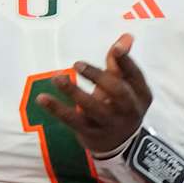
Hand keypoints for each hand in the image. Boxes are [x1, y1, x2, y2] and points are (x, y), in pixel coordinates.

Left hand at [35, 34, 152, 154]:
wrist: (120, 145)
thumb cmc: (120, 106)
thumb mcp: (125, 86)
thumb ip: (120, 62)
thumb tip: (126, 36)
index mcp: (141, 95)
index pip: (135, 75)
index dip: (126, 62)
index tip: (115, 48)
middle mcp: (129, 110)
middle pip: (117, 92)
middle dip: (99, 77)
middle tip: (77, 64)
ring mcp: (110, 124)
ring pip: (92, 108)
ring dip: (73, 92)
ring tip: (57, 78)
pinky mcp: (91, 134)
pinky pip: (72, 121)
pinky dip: (56, 109)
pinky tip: (42, 98)